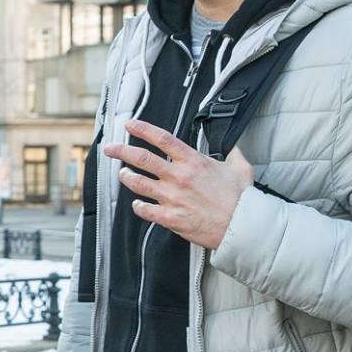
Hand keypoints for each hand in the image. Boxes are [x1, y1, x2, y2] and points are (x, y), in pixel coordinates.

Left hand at [104, 119, 253, 250]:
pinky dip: (138, 206)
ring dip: (126, 177)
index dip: (142, 129)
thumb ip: (233, 153)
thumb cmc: (242, 199)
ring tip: (122, 173)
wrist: (242, 226)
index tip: (129, 125)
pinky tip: (136, 204)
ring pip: (138, 183)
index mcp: (193, 162)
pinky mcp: (170, 218)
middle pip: (141, 158)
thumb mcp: (240, 168)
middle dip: (121, 151)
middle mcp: (178, 177)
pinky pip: (145, 210)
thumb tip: (234, 146)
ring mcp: (172, 198)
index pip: (162, 139)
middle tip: (109, 148)